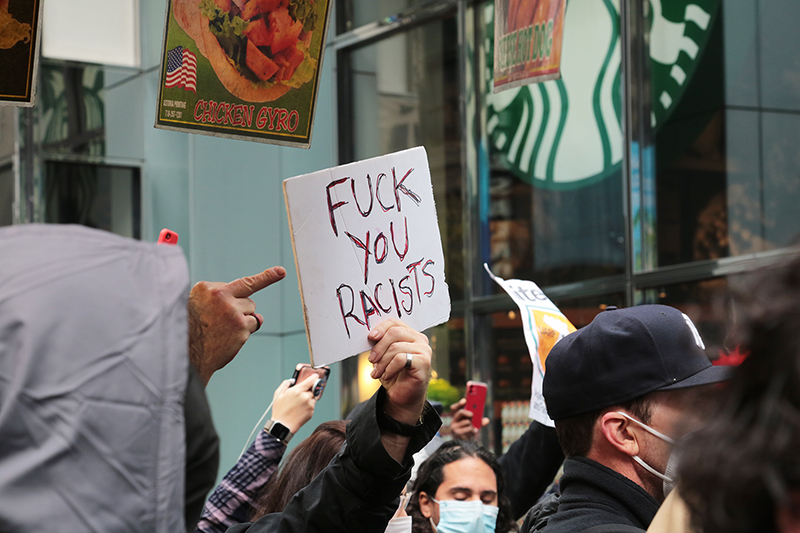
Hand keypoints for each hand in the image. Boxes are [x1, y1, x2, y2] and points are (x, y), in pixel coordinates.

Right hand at [188, 266, 285, 384]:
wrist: (184, 354)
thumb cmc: (190, 332)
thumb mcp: (197, 306)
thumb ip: (221, 300)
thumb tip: (256, 315)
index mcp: (206, 288)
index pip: (239, 283)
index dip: (264, 278)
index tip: (281, 271)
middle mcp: (220, 296)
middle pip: (247, 298)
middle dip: (241, 309)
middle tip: (227, 321)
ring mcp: (232, 311)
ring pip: (251, 310)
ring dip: (243, 320)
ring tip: (222, 330)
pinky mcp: (241, 326)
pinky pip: (254, 324)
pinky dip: (246, 331)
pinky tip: (229, 337)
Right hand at [270, 375, 316, 433]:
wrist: (283, 426)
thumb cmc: (280, 411)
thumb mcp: (278, 394)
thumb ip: (285, 384)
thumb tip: (291, 380)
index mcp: (297, 391)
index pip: (311, 380)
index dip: (314, 377)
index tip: (315, 376)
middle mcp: (305, 397)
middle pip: (313, 389)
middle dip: (308, 390)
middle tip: (301, 394)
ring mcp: (309, 405)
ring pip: (313, 398)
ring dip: (308, 398)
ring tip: (298, 404)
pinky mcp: (311, 412)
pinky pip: (312, 405)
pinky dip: (308, 406)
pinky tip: (300, 409)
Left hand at [367, 319, 431, 424]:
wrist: (402, 396)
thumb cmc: (394, 374)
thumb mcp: (384, 356)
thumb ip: (380, 343)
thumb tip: (371, 335)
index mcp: (411, 334)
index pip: (395, 322)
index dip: (381, 328)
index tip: (370, 337)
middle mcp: (420, 340)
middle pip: (395, 332)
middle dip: (379, 347)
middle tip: (371, 360)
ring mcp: (424, 351)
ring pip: (395, 347)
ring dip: (382, 362)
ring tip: (377, 373)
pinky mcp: (424, 363)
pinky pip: (400, 359)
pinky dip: (389, 368)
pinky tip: (387, 376)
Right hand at [449, 398, 489, 440]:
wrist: (464, 443)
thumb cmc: (469, 430)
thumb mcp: (474, 423)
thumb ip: (480, 420)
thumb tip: (487, 420)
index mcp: (457, 415)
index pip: (454, 407)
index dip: (459, 403)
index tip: (464, 400)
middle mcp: (454, 420)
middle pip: (460, 412)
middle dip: (467, 412)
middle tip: (472, 414)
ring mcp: (454, 426)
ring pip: (466, 421)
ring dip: (472, 424)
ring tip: (473, 427)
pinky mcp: (457, 433)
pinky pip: (468, 428)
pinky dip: (473, 430)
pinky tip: (473, 431)